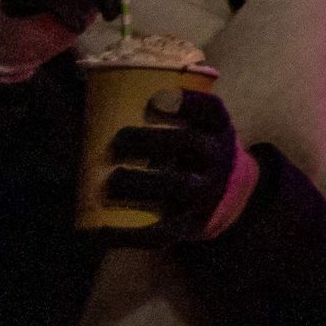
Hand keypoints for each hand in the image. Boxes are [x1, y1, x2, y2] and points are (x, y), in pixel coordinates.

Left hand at [100, 87, 250, 243]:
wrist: (225, 196)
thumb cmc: (194, 153)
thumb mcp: (199, 129)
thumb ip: (170, 114)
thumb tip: (110, 91)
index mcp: (219, 131)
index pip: (211, 111)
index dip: (188, 103)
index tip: (155, 99)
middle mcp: (219, 159)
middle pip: (188, 143)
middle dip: (152, 140)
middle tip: (118, 139)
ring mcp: (207, 193)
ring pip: (176, 184)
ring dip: (142, 182)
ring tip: (111, 180)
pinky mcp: (190, 224)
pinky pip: (161, 231)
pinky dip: (129, 234)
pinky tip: (100, 231)